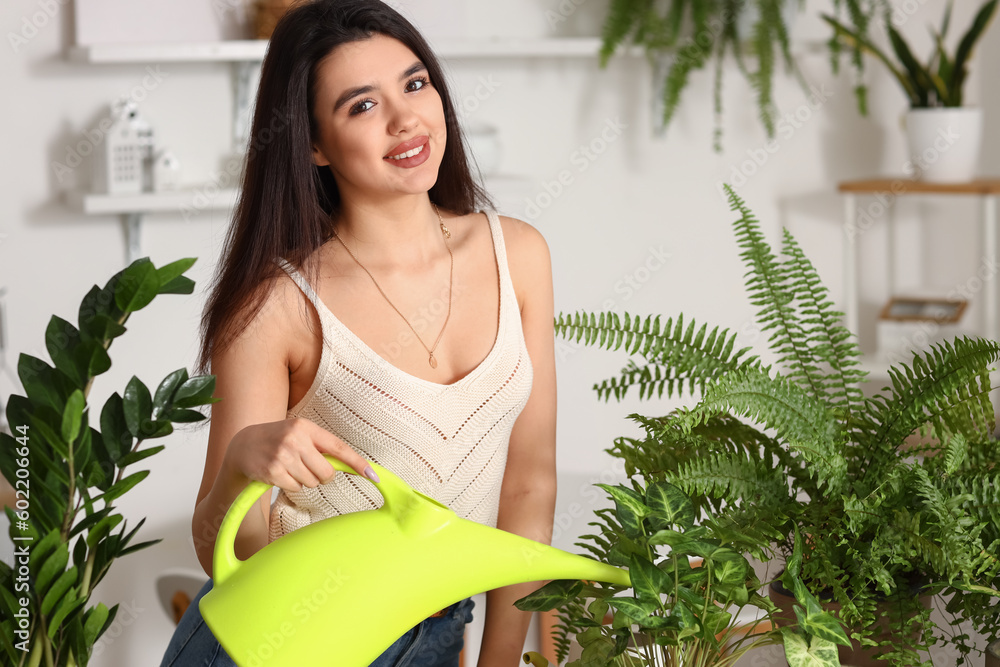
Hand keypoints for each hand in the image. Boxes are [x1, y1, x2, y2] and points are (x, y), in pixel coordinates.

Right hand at [223, 417, 378, 493]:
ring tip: (289, 467)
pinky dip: (291, 485)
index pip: (339, 447)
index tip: (373, 475)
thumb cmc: (278, 440)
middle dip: (321, 475)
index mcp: (306, 427)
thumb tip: (347, 465)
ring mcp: (283, 456)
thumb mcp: (299, 434)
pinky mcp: (273, 472)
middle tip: (306, 467)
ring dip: (304, 480)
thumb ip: (321, 446)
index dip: (357, 463)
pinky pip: (296, 488)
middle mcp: (295, 440)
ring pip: (311, 482)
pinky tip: (280, 474)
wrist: (242, 446)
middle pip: (326, 472)